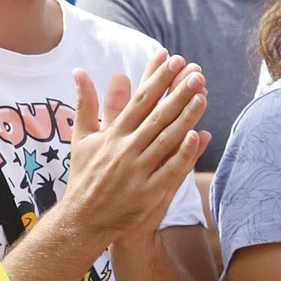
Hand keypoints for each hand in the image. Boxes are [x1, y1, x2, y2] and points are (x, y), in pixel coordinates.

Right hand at [61, 52, 209, 248]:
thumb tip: (78, 71)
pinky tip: (200, 136)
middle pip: (156, 116)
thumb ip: (85, 103)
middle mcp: (125, 149)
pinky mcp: (147, 193)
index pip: (139, 101)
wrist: (82, 220)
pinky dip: (184, 154)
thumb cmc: (84, 176)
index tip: (172, 60)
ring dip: (186, 116)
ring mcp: (137, 171)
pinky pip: (170, 170)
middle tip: (195, 71)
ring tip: (202, 95)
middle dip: (177, 92)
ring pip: (166, 139)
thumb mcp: (81, 137)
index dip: (157, 79)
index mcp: (112, 134)